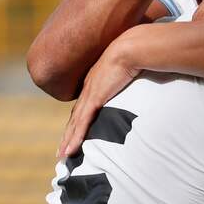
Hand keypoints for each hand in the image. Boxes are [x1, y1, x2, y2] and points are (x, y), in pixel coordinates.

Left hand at [58, 36, 140, 157]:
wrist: (130, 47)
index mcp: (96, 82)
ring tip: (63, 155)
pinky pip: (82, 123)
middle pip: (76, 117)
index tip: (74, 131)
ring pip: (75, 124)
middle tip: (62, 149)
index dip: (78, 120)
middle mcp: (88, 89)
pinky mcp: (94, 100)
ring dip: (68, 140)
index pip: (84, 106)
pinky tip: (70, 149)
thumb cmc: (135, 53)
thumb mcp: (130, 67)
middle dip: (69, 133)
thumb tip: (140, 77)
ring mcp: (90, 95)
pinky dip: (76, 137)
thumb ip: (130, 75)